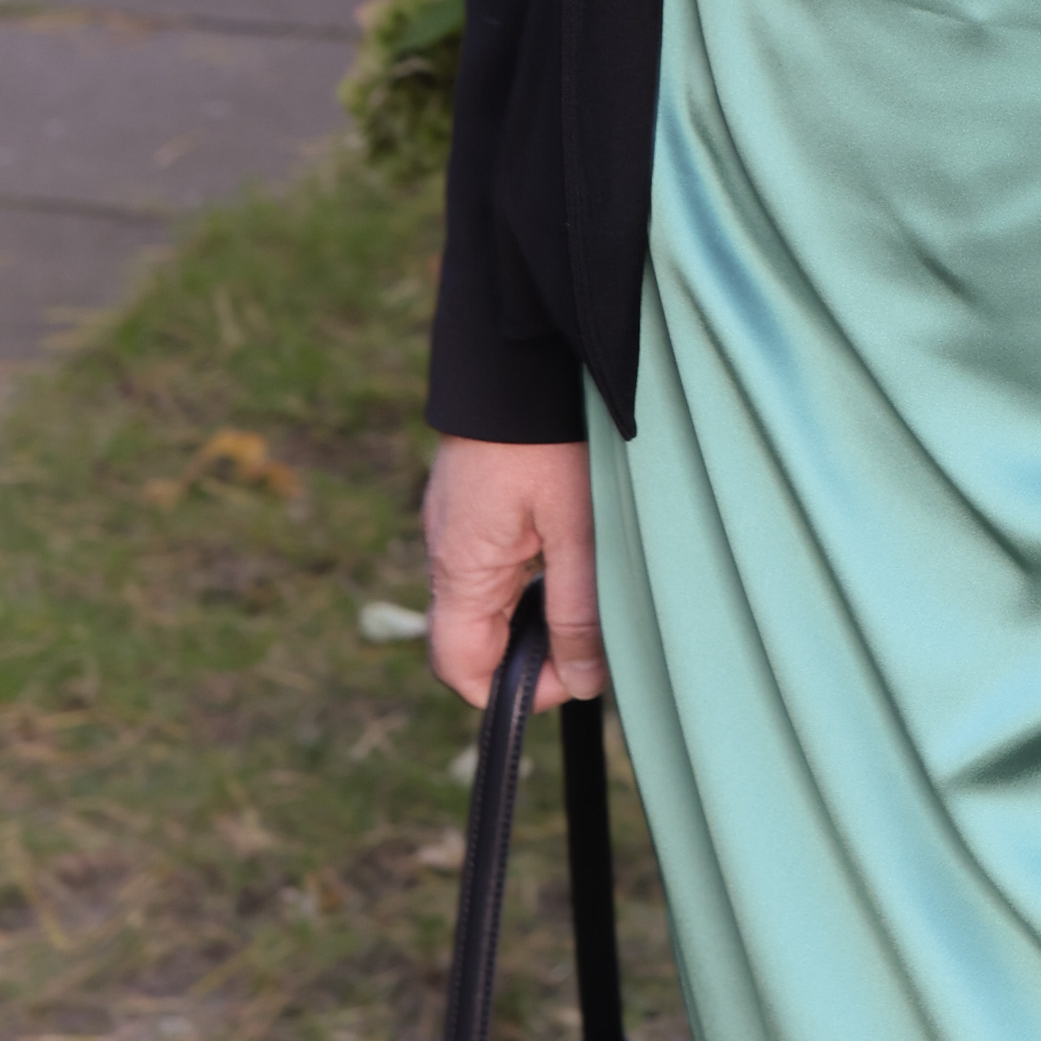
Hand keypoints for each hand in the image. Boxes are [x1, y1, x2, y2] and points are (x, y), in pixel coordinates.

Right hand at [421, 434, 603, 716]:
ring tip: (589, 583)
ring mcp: (455, 521)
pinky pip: (494, 557)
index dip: (514, 692)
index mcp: (460, 568)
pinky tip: (573, 544)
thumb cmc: (551, 435)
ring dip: (536, 609)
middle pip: (476, 637)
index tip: (575, 672)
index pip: (460, 669)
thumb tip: (583, 679)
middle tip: (595, 629)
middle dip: (534, 651)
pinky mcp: (473, 497)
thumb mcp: (579, 530)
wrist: (521, 347)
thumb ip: (578, 610)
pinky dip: (531, 571)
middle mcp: (445, 549)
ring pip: (489, 597)